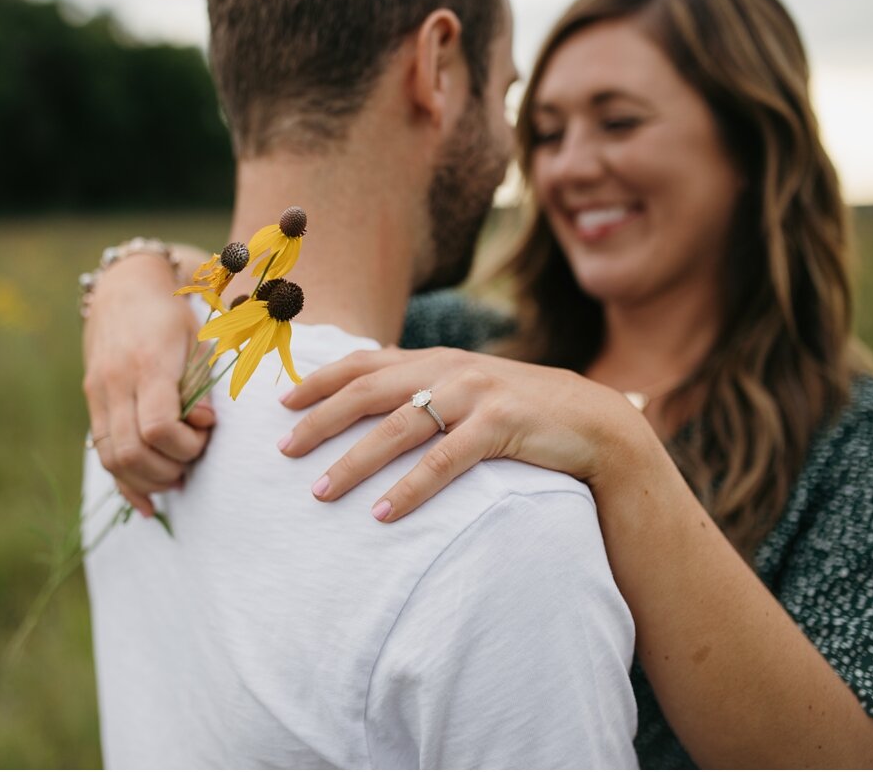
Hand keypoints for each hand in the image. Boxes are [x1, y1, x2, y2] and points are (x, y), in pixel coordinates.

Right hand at [82, 253, 216, 516]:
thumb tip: (203, 423)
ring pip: (112, 459)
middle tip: (193, 461)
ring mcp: (98, 395)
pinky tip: (148, 504)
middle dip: (168, 469)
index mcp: (148, 365)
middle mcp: (116, 383)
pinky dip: (125, 485)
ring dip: (149, 480)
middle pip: (131, 451)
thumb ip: (203, 382)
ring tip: (178, 475)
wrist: (124, 289)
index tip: (205, 433)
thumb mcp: (199, 337)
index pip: (158, 426)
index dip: (185, 444)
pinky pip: (101, 455)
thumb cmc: (174, 315)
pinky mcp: (92, 403)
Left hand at [278, 347, 655, 521]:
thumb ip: (427, 385)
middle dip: (321, 420)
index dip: (319, 379)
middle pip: (370, 390)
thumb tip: (374, 386)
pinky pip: (445, 460)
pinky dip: (411, 488)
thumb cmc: (525, 410)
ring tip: (321, 491)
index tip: (279, 403)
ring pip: (401, 427)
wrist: (594, 421)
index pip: (365, 362)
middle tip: (283, 451)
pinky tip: (385, 513)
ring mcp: (476, 394)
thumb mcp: (471, 389)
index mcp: (437, 359)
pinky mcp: (501, 425)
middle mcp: (451, 369)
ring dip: (356, 461)